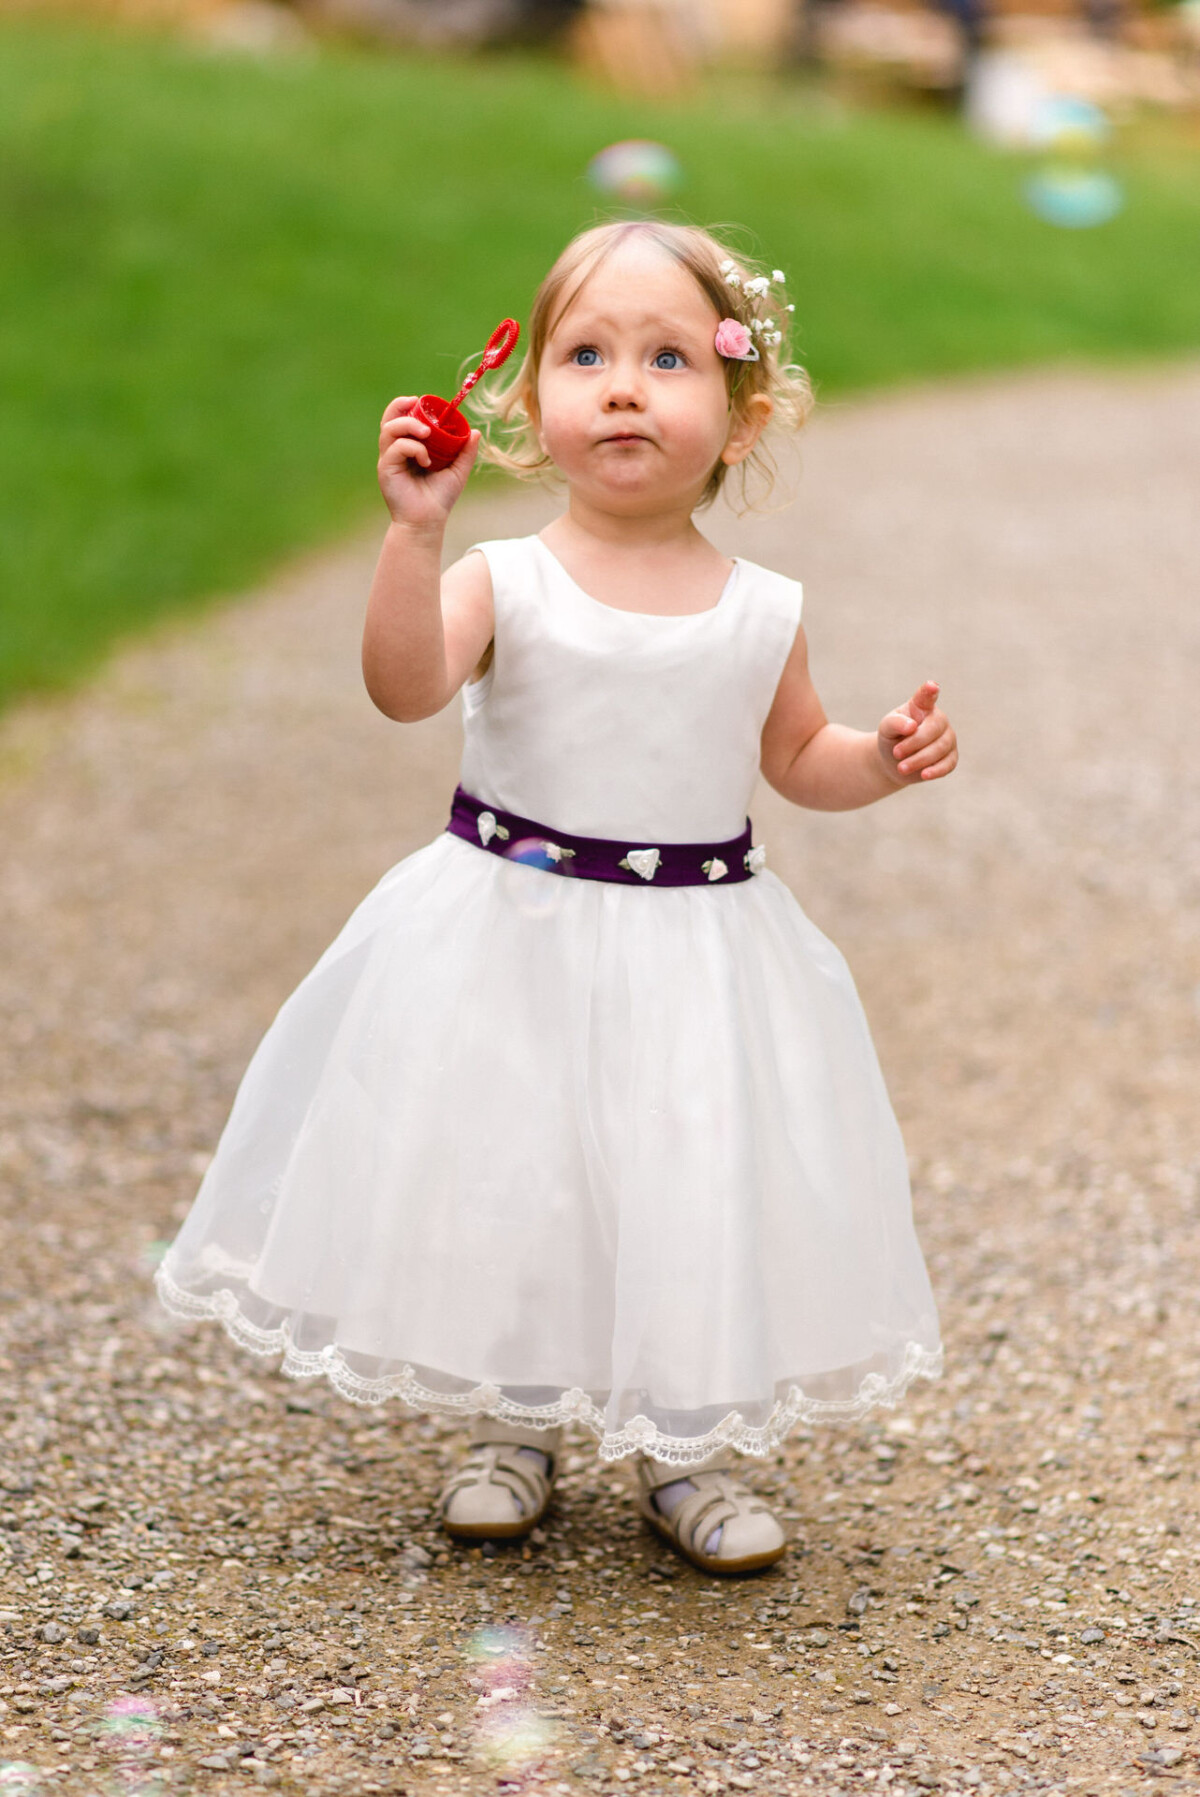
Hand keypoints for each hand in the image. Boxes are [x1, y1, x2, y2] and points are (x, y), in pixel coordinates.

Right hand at [377, 396, 479, 527]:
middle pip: (389, 419)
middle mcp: (394, 451)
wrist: (427, 522)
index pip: (400, 419)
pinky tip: (426, 460)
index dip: (406, 405)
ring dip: (409, 425)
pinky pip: (396, 448)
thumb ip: (465, 452)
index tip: (420, 400)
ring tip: (427, 434)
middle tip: (417, 403)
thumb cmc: (439, 499)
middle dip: (400, 406)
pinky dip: (413, 448)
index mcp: (407, 448)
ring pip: (389, 429)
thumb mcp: (457, 471)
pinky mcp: (386, 469)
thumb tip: (476, 432)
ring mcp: (388, 460)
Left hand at [877, 679, 957, 784]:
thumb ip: (895, 723)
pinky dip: (936, 770)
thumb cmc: (892, 738)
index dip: (929, 691)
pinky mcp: (950, 757)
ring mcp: (947, 738)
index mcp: (921, 707)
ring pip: (940, 748)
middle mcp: (938, 720)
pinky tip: (924, 774)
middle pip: (934, 729)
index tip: (931, 686)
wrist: (894, 761)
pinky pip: (948, 763)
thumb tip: (912, 726)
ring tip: (901, 768)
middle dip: (914, 743)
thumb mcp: (886, 728)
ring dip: (919, 759)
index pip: (927, 696)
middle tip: (895, 753)